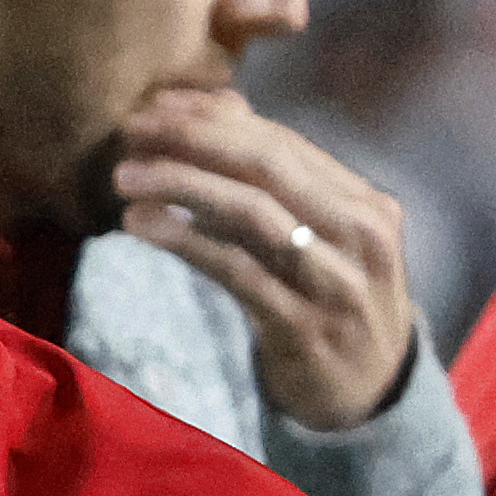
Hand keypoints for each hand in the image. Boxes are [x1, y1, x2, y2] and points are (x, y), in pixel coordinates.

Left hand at [111, 92, 416, 432]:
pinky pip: (236, 272)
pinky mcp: (301, 325)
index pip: (282, 143)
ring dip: (181, 185)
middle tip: (131, 130)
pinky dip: (185, 241)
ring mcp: (334, 280)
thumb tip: (219, 104)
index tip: (155, 106)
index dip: (214, 119)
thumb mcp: (321, 237)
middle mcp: (359, 233)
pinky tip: (141, 225)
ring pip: (252, 214)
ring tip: (124, 177)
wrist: (370, 391)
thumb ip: (277, 179)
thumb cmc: (331, 301)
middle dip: (193, 140)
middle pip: (268, 167)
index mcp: (364, 203)